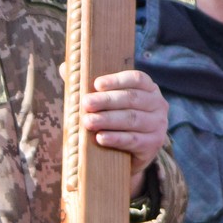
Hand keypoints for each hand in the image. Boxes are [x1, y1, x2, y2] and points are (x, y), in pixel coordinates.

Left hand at [80, 69, 169, 193]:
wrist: (129, 154)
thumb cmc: (114, 121)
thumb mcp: (106, 103)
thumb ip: (89, 87)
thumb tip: (64, 68)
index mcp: (149, 88)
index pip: (136, 79)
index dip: (117, 80)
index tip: (96, 84)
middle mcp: (158, 104)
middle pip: (132, 99)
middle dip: (107, 101)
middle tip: (86, 103)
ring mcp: (158, 125)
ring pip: (132, 119)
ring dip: (108, 120)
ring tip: (88, 121)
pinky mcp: (153, 144)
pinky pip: (133, 140)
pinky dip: (115, 138)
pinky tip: (100, 138)